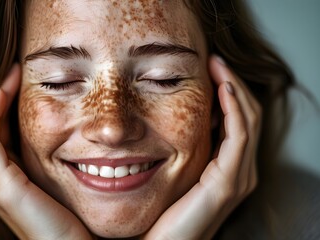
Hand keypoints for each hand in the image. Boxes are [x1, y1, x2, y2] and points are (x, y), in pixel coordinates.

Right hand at [0, 64, 91, 239]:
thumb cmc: (71, 217)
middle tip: (14, 68)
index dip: (4, 102)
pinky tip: (2, 92)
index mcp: (4, 176)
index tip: (20, 76)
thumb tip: (67, 129)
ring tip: (11, 72)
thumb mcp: (56, 178)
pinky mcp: (1, 186)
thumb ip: (50, 157)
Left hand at [144, 55, 260, 239]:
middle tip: (216, 60)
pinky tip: (222, 91)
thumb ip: (186, 148)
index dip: (230, 91)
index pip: (239, 121)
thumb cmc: (164, 211)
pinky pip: (238, 137)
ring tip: (219, 67)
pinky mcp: (226, 184)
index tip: (212, 67)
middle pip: (249, 116)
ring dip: (235, 90)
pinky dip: (234, 110)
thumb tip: (178, 117)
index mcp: (228, 168)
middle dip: (234, 84)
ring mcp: (237, 178)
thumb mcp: (177, 171)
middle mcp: (239, 171)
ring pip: (248, 122)